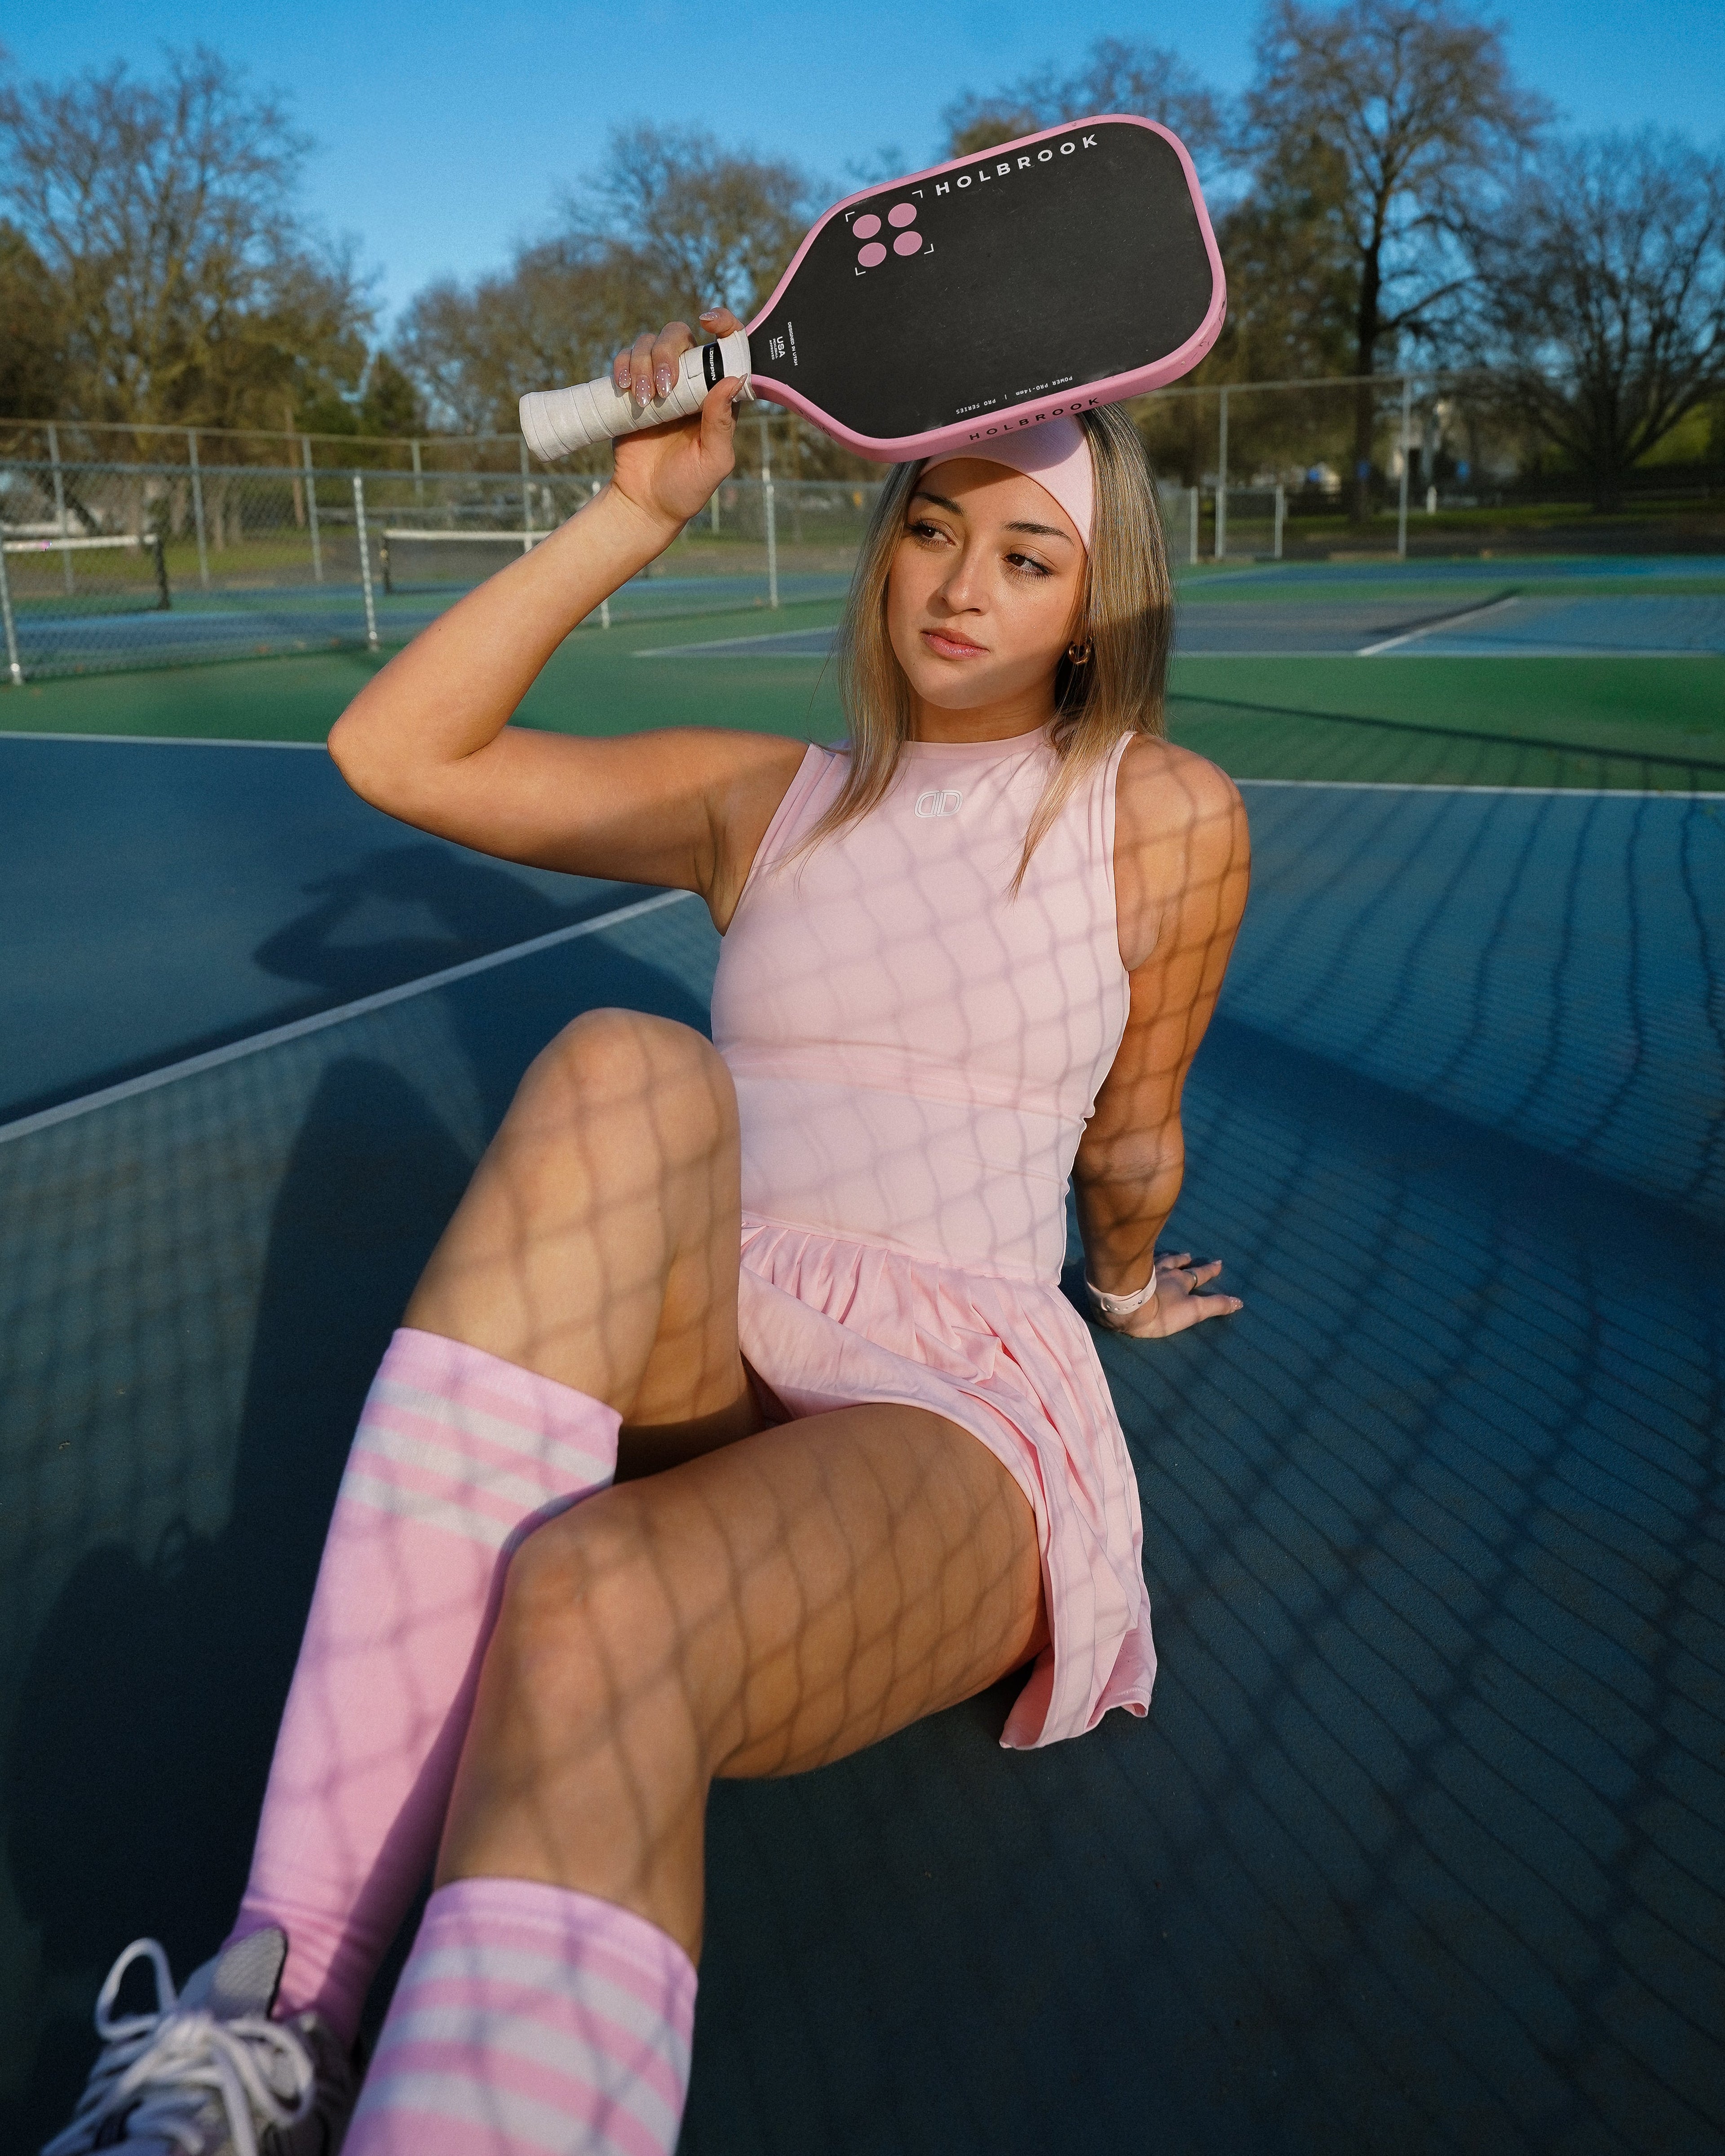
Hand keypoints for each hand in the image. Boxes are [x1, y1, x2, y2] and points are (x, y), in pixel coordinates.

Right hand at [607, 307, 745, 537]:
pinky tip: (625, 387)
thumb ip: (722, 421)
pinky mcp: (633, 388)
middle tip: (664, 390)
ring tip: (644, 400)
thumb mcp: (714, 460)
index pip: (726, 346)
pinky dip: (623, 364)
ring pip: (650, 342)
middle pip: (679, 336)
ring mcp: (659, 381)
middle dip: (668, 354)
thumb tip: (733, 378)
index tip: (709, 321)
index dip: (723, 323)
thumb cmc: (687, 486)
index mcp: (717, 394)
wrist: (645, 503)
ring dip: (644, 362)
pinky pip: (626, 358)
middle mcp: (689, 381)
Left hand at [1106, 1251, 1240, 1338]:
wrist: (1128, 1305)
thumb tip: (1239, 1301)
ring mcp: (1145, 1270)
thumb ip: (1216, 1305)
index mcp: (1182, 1280)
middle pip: (1178, 1263)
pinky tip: (1142, 1257)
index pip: (1200, 1273)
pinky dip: (1147, 1258)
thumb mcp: (1194, 1311)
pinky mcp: (1128, 1272)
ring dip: (1168, 1256)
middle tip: (1190, 1255)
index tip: (1219, 1262)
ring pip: (1160, 1259)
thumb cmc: (1163, 1310)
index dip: (1210, 1269)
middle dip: (1187, 1260)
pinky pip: (1141, 1260)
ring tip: (1172, 1254)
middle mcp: (1165, 1271)